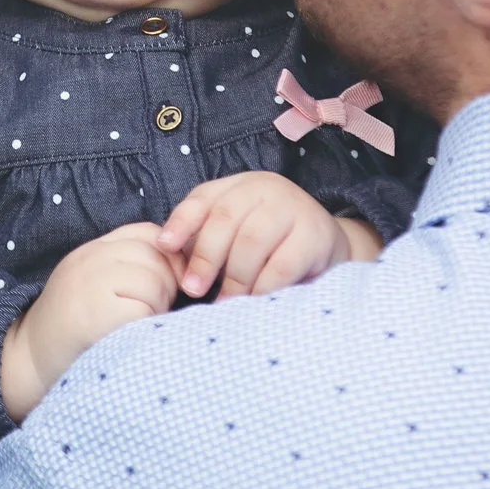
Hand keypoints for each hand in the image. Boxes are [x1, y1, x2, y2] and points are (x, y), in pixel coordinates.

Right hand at [0, 222, 183, 420]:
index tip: (165, 287)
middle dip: (166, 286)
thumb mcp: (94, 286)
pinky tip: (128, 338)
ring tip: (136, 326)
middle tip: (147, 314)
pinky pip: (144, 309)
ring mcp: (91, 283)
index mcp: (92, 250)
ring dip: (156, 308)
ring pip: (154, 281)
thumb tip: (184, 266)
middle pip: (157, 256)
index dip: (167, 258)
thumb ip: (126, 269)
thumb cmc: (71, 333)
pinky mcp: (96, 312)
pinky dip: (145, 326)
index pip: (147, 234)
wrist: (25, 365)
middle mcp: (90, 259)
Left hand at [156, 171, 381, 301]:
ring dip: (234, 277)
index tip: (163, 246)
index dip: (181, 221)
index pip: (203, 197)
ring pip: (251, 240)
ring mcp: (294, 208)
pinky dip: (262, 287)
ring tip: (226, 302)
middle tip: (194, 290)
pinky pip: (281, 265)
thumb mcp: (234, 234)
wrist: (326, 247)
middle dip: (205, 257)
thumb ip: (204, 240)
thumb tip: (165, 259)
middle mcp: (266, 189)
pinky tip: (255, 301)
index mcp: (239, 186)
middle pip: (225, 218)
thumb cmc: (267, 246)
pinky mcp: (316, 235)